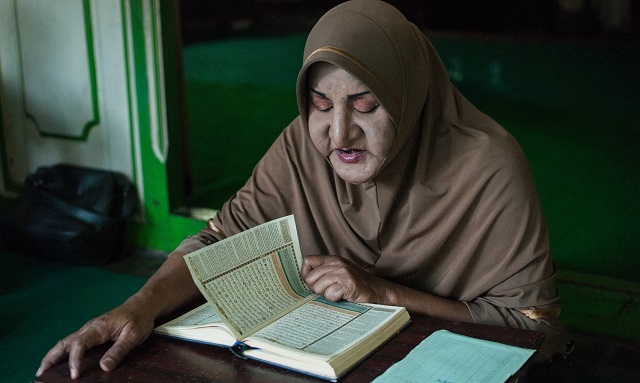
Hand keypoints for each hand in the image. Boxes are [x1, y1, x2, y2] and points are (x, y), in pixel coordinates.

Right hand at [35, 297, 154, 378]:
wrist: (142, 306)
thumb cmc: (139, 319)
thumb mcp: (133, 336)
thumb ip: (118, 351)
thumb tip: (103, 367)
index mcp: (99, 327)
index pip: (80, 344)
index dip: (74, 360)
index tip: (74, 375)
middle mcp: (90, 327)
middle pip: (65, 342)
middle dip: (51, 358)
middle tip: (40, 373)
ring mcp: (89, 330)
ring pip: (66, 342)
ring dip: (53, 355)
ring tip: (44, 371)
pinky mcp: (91, 333)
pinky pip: (73, 343)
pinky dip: (63, 353)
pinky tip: (60, 363)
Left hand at [301, 255, 386, 302]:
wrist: (379, 291)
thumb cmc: (357, 285)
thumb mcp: (340, 273)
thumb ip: (324, 273)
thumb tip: (304, 281)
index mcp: (333, 260)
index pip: (307, 261)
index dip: (306, 275)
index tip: (312, 283)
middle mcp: (337, 264)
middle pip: (309, 278)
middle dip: (316, 289)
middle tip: (328, 291)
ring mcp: (343, 273)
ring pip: (317, 288)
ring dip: (326, 295)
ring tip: (338, 294)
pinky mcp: (348, 284)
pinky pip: (329, 295)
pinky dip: (335, 300)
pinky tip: (343, 297)